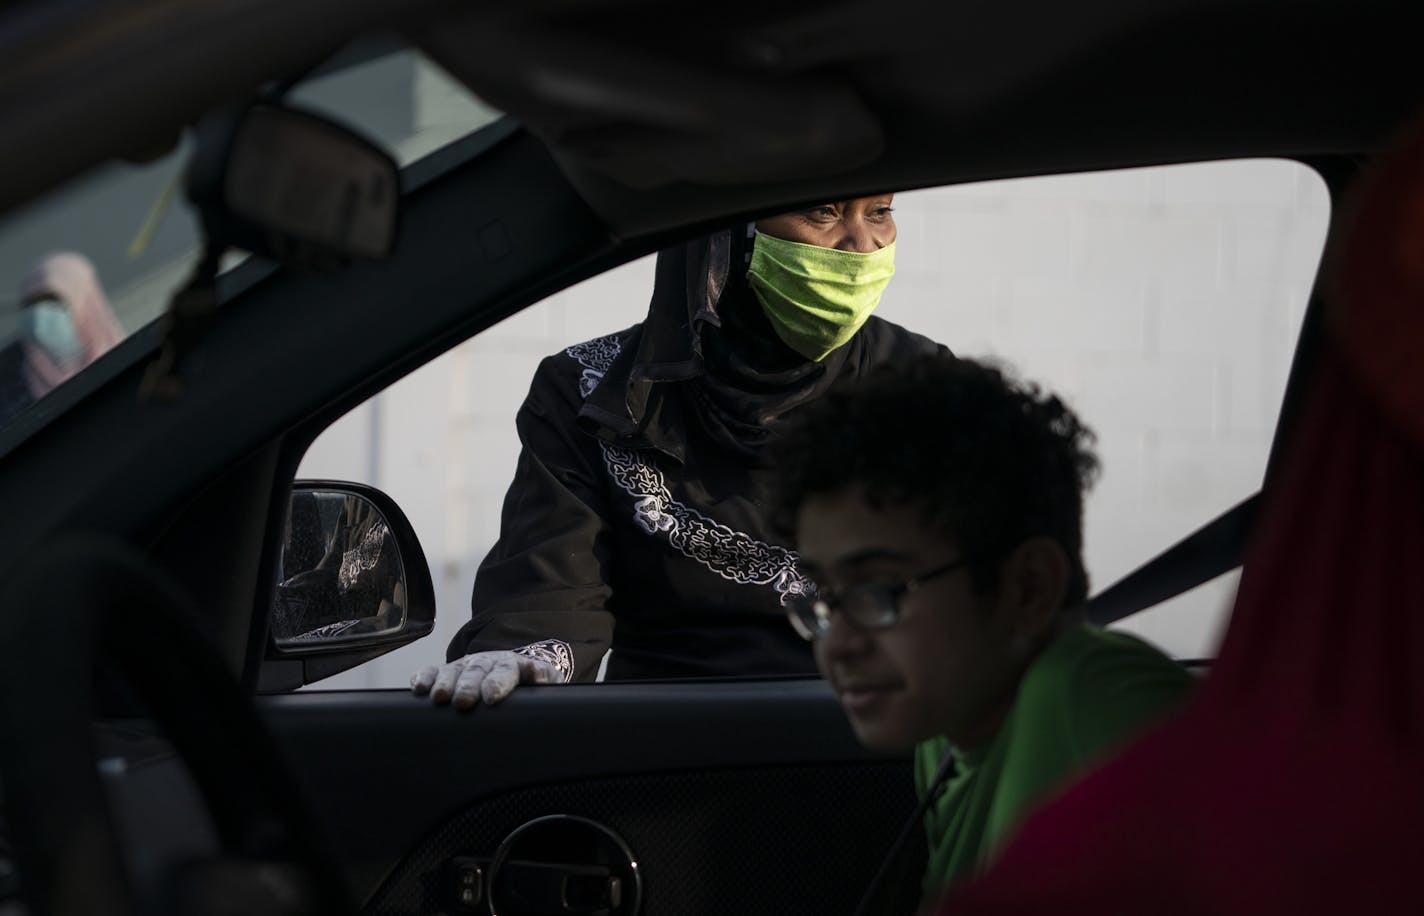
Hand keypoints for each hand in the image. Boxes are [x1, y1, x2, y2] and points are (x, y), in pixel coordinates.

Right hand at [409, 651, 561, 708]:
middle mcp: (488, 663)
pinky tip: (418, 687)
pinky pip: (433, 671)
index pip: (507, 671)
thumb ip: (545, 680)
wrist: (514, 673)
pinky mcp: (449, 673)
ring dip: (444, 682)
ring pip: (454, 670)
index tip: (492, 696)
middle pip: (477, 671)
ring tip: (438, 697)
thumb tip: (542, 677)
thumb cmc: (529, 686)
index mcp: (514, 666)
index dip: (499, 682)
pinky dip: (425, 677)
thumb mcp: (545, 683)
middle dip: (468, 686)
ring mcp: (467, 667)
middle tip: (463, 702)